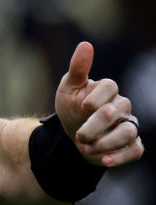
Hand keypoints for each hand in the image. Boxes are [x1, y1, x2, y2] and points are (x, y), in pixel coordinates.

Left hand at [55, 41, 143, 166]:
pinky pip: (135, 150)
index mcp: (108, 90)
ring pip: (128, 132)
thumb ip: (78, 69)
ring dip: (106, 143)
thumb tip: (86, 44)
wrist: (72, 134)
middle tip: (79, 135)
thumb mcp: (68, 88)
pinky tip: (103, 160)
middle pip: (114, 112)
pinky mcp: (131, 144)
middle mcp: (122, 106)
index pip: (109, 86)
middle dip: (94, 126)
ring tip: (87, 148)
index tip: (81, 107)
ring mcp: (128, 125)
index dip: (94, 99)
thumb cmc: (72, 107)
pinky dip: (119, 157)